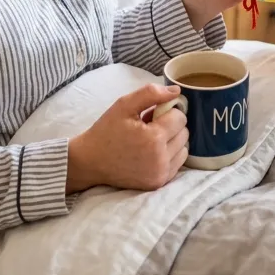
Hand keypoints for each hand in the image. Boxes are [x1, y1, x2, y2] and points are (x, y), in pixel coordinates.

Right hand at [66, 83, 188, 192]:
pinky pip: (178, 164)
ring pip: (184, 149)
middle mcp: (160, 159)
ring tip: (151, 139)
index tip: (152, 113)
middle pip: (184, 133)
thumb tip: (177, 91)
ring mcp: (160, 173)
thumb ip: (151, 94)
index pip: (180, 117)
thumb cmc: (106, 131)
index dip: (167, 111)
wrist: (90, 161)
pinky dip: (170, 155)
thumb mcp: (124, 105)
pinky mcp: (158, 183)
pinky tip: (153, 152)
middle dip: (171, 126)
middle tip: (150, 125)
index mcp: (153, 138)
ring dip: (173, 141)